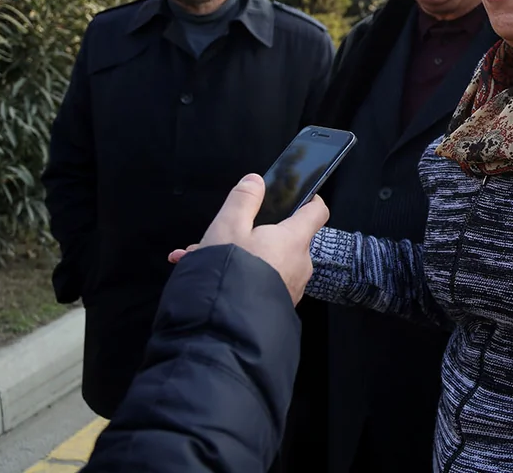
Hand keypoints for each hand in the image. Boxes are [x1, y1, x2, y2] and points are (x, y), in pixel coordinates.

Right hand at [167, 174, 328, 303]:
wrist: (225, 331)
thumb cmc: (231, 273)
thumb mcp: (228, 227)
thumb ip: (243, 199)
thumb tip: (255, 181)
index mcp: (294, 239)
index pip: (316, 211)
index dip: (310, 200)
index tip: (301, 195)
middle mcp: (299, 263)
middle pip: (282, 237)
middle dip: (249, 232)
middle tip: (219, 235)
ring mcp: (290, 286)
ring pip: (264, 260)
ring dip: (237, 255)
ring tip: (196, 258)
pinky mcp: (276, 304)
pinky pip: (259, 280)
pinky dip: (238, 274)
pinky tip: (206, 277)